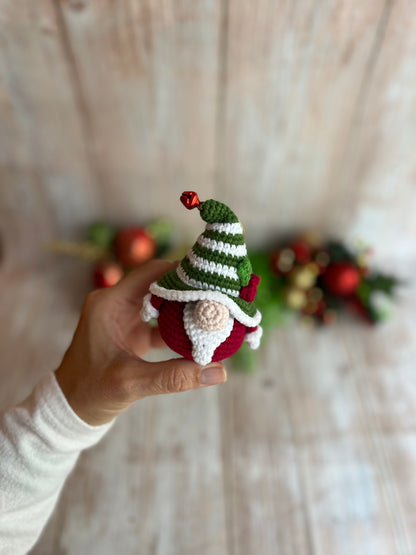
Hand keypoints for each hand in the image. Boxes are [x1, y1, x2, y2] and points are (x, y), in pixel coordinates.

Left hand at [55, 260, 226, 425]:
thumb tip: (218, 373)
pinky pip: (160, 319)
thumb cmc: (90, 393)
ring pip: (162, 301)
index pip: (152, 273)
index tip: (212, 278)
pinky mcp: (131, 331)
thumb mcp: (132, 383)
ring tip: (216, 310)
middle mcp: (116, 302)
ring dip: (186, 306)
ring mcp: (124, 316)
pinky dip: (179, 324)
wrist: (69, 408)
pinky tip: (201, 331)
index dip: (183, 272)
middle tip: (221, 294)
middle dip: (190, 289)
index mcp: (110, 303)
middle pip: (160, 283)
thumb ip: (174, 376)